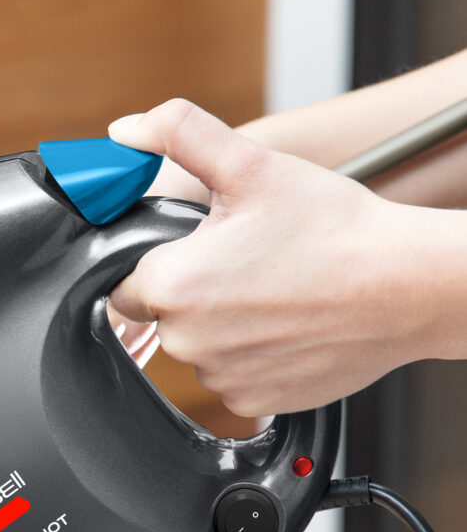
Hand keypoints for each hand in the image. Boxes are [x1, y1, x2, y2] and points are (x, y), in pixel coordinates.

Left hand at [105, 98, 466, 413]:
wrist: (404, 284)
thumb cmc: (335, 229)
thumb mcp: (253, 165)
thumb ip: (180, 134)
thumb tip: (128, 129)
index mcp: (173, 285)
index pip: (126, 283)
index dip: (163, 261)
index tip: (202, 250)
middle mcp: (189, 342)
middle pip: (166, 316)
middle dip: (197, 289)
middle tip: (251, 262)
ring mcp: (223, 378)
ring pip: (203, 347)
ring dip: (226, 324)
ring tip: (277, 290)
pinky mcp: (257, 401)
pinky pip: (237, 376)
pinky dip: (256, 354)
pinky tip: (290, 323)